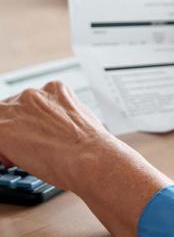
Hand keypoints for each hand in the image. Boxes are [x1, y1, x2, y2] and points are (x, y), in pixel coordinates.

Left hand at [0, 82, 171, 235]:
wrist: (89, 157)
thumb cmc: (88, 144)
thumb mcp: (76, 118)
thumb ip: (56, 117)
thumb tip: (47, 130)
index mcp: (55, 89)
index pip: (28, 102)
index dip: (25, 121)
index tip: (29, 133)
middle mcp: (34, 94)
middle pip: (10, 109)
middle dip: (13, 129)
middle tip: (20, 148)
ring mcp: (18, 108)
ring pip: (0, 121)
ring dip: (6, 138)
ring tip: (16, 157)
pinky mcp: (3, 128)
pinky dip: (1, 150)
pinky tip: (11, 160)